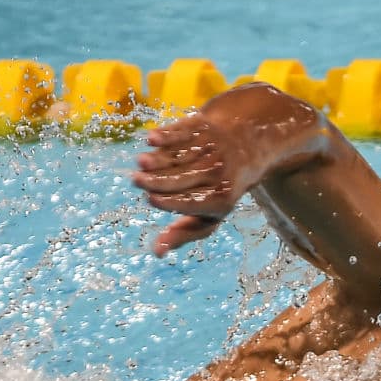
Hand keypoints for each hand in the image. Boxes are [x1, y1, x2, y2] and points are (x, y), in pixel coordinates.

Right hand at [132, 111, 250, 255]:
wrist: (244, 148)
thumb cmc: (218, 190)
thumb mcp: (209, 216)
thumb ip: (183, 233)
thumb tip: (157, 252)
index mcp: (220, 199)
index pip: (193, 201)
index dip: (172, 200)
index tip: (151, 199)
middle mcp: (218, 173)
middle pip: (184, 179)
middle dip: (159, 180)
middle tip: (135, 180)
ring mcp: (211, 149)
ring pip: (180, 157)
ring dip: (159, 159)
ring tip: (140, 162)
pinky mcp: (203, 128)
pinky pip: (183, 132)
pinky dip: (167, 135)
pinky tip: (151, 138)